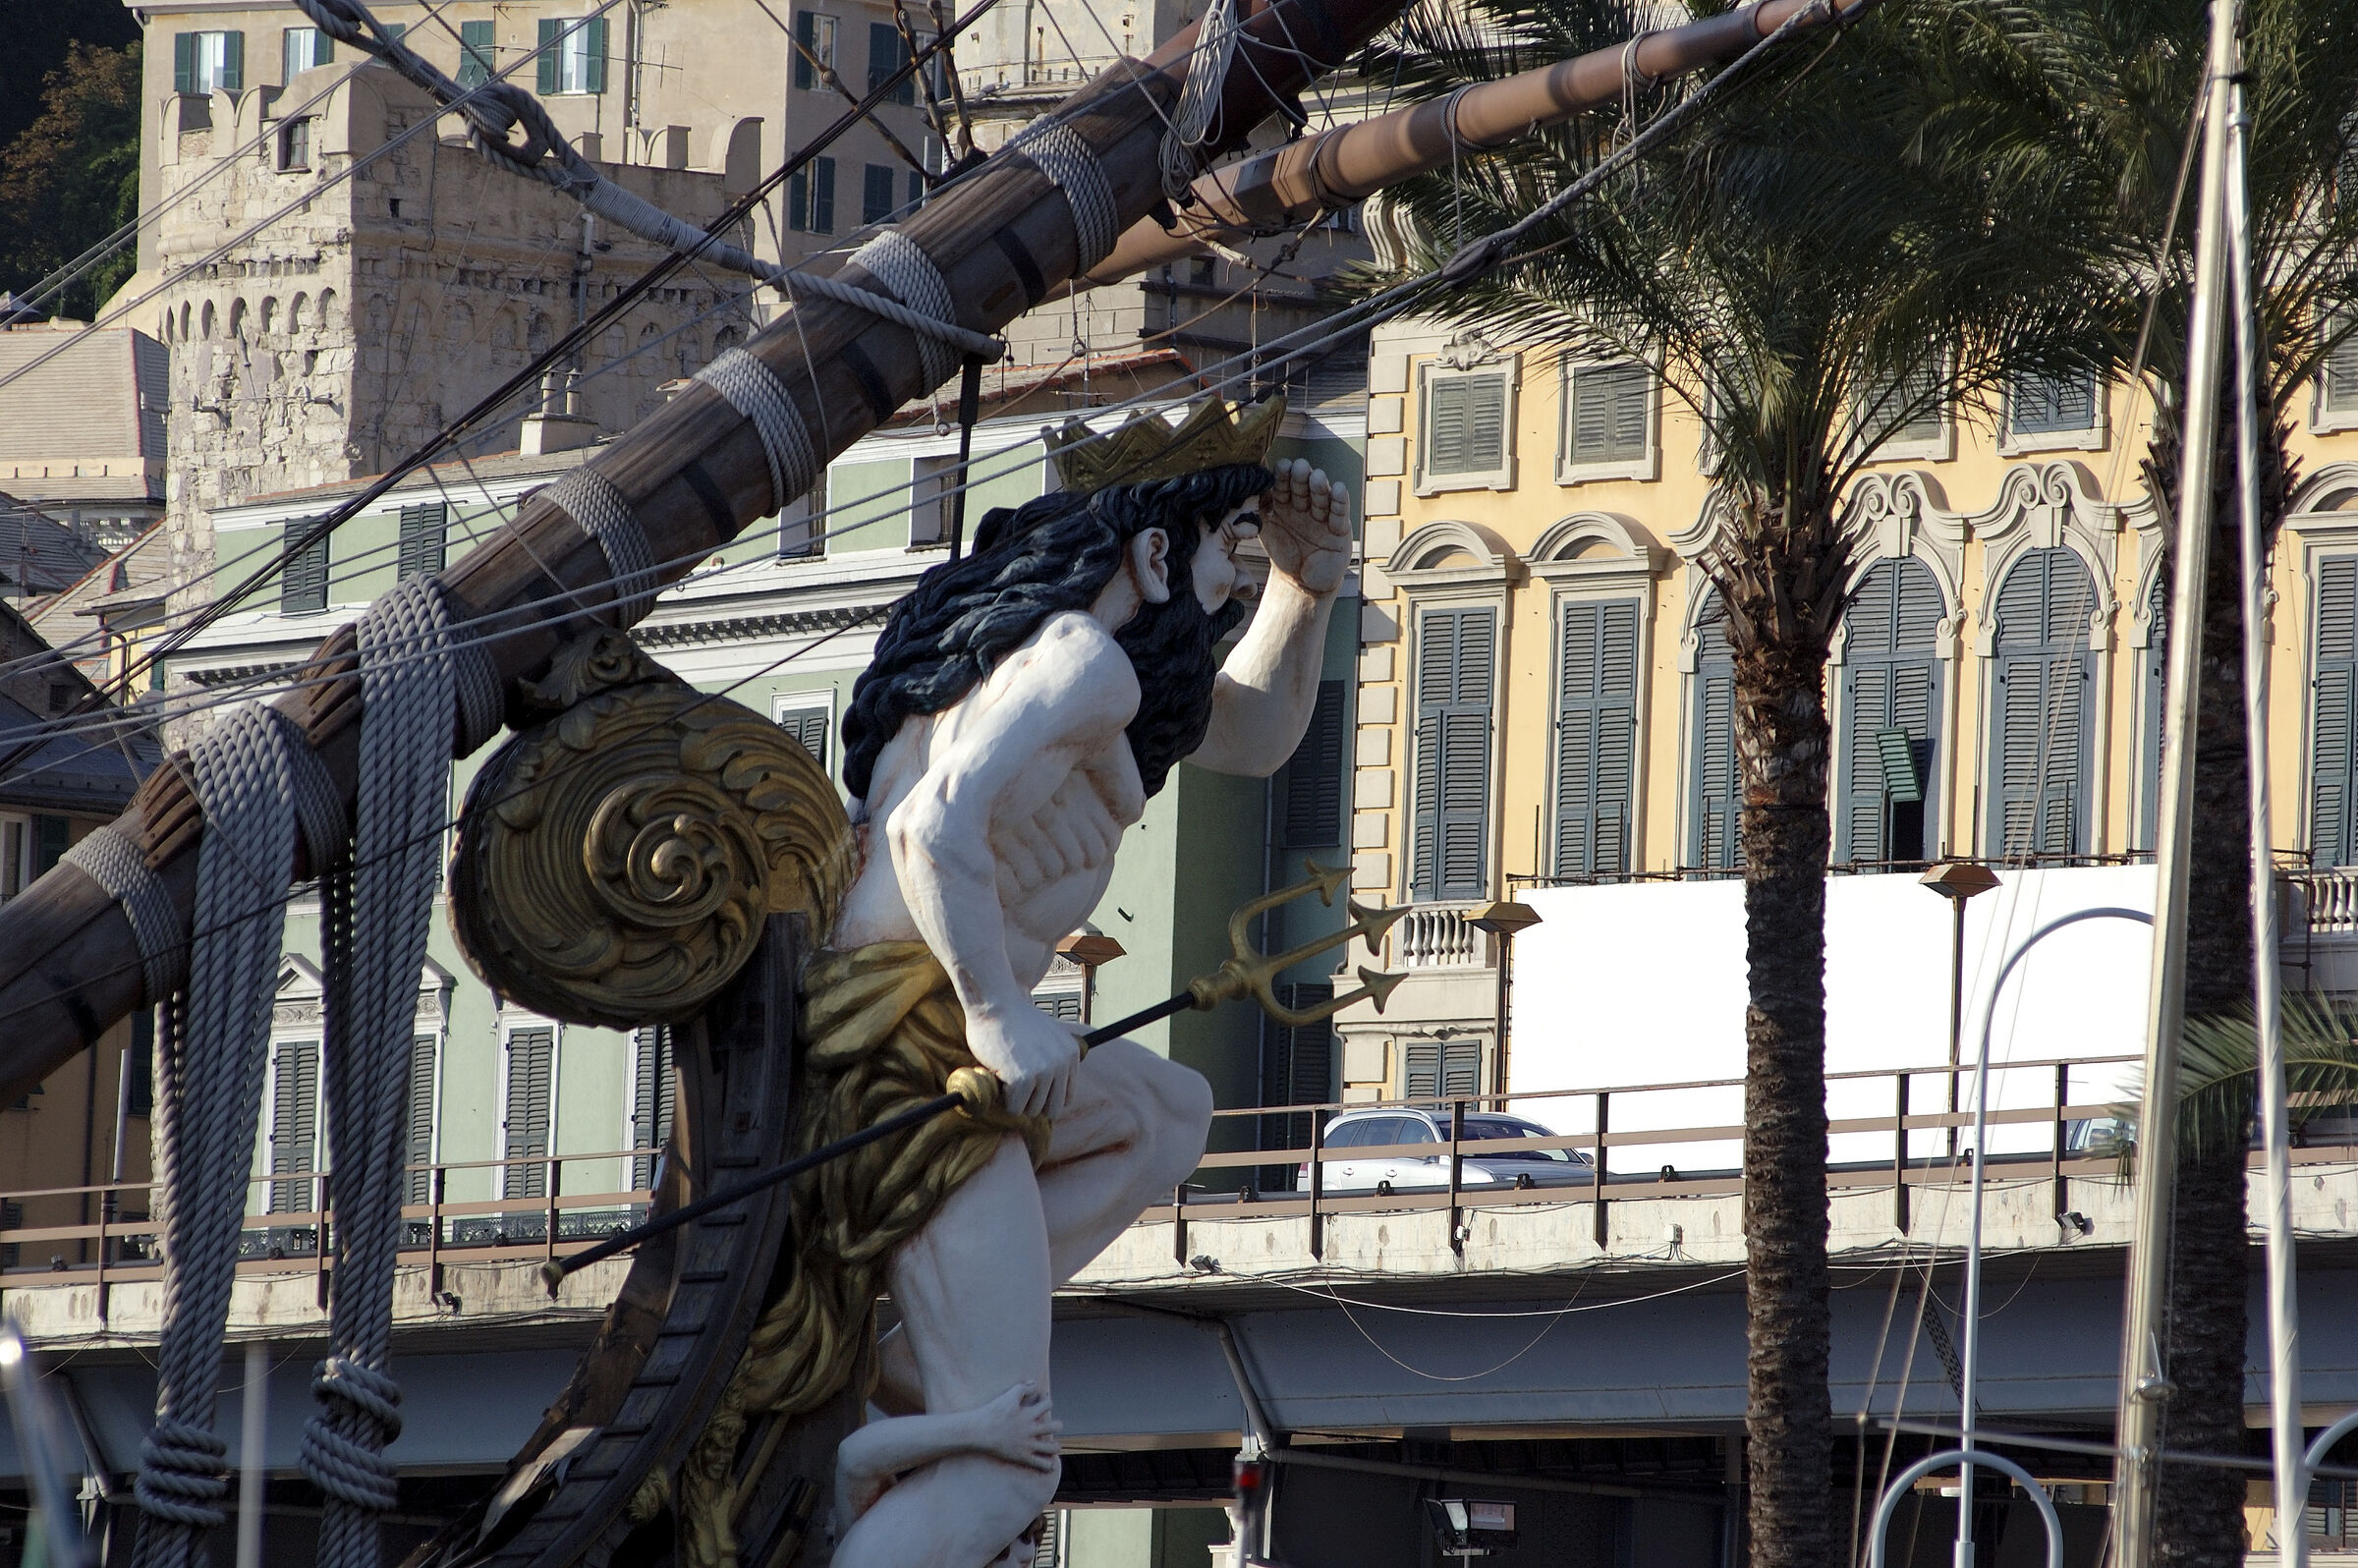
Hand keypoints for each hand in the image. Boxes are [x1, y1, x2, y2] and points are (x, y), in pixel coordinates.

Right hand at [965, 1001, 1081, 1119]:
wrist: (994, 1001)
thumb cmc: (1012, 1019)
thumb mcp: (1046, 1036)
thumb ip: (1052, 1059)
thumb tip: (1048, 1093)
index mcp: (1071, 1055)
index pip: (1066, 1097)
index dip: (1045, 1097)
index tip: (1029, 1089)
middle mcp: (1062, 1064)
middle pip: (1053, 1109)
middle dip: (1032, 1104)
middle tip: (1015, 1090)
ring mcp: (1044, 1071)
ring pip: (1032, 1111)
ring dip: (1015, 1101)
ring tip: (1005, 1078)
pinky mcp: (1023, 1078)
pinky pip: (1014, 1108)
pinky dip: (1003, 1100)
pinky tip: (997, 1078)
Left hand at [1258, 457, 1350, 596]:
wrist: (1299, 583)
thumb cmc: (1282, 552)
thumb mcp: (1264, 527)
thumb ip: (1255, 507)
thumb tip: (1243, 484)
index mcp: (1286, 502)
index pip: (1284, 484)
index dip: (1283, 476)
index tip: (1280, 467)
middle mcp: (1305, 505)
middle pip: (1304, 487)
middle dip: (1301, 477)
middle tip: (1299, 467)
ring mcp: (1323, 516)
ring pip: (1322, 497)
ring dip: (1320, 487)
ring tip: (1316, 478)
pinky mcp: (1339, 530)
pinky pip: (1340, 514)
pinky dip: (1340, 502)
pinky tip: (1338, 489)